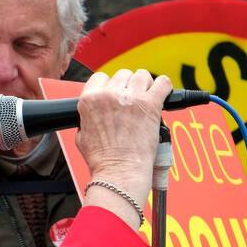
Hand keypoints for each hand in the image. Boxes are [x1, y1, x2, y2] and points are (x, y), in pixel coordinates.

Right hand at [77, 69, 171, 217]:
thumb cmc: (102, 160)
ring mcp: (131, 97)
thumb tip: (93, 114)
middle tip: (133, 102)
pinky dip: (164, 86)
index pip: (101, 77)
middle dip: (128, 87)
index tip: (116, 96)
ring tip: (147, 99)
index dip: (110, 86)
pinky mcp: (150, 104)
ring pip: (142, 75)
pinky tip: (163, 94)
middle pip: (122, 74)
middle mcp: (109, 94)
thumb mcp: (81, 135)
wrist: (119, 171)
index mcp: (89, 99)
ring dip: (145, 85)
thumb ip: (87, 118)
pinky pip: (163, 82)